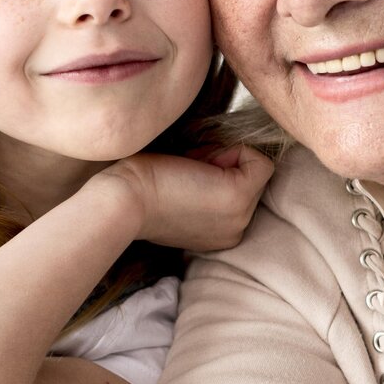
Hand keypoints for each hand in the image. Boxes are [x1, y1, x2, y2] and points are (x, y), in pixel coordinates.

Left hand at [95, 145, 273, 251]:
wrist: (122, 201)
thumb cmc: (139, 188)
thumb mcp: (182, 193)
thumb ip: (207, 186)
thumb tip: (225, 155)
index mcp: (220, 234)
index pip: (242, 191)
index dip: (216, 170)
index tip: (184, 177)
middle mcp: (235, 232)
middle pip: (250, 179)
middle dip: (221, 163)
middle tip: (185, 172)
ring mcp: (239, 218)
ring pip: (254, 169)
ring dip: (223, 157)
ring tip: (189, 170)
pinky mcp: (237, 197)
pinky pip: (260, 161)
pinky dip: (232, 149)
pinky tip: (198, 162)